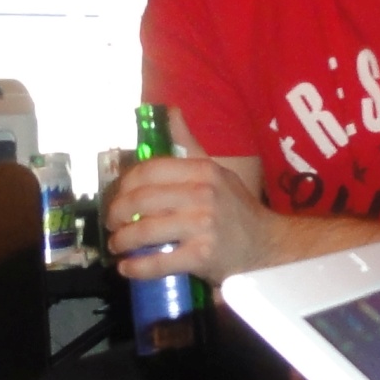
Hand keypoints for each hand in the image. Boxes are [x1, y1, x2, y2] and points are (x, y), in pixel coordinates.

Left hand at [104, 146, 272, 282]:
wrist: (268, 246)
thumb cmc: (236, 209)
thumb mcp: (216, 171)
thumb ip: (189, 145)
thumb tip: (169, 111)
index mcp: (202, 170)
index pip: (150, 170)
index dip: (124, 184)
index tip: (117, 196)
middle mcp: (202, 194)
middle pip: (141, 199)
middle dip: (117, 214)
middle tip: (112, 224)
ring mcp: (202, 225)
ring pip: (145, 230)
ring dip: (122, 240)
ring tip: (117, 245)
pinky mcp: (202, 255)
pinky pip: (159, 261)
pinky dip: (137, 267)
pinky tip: (128, 268)